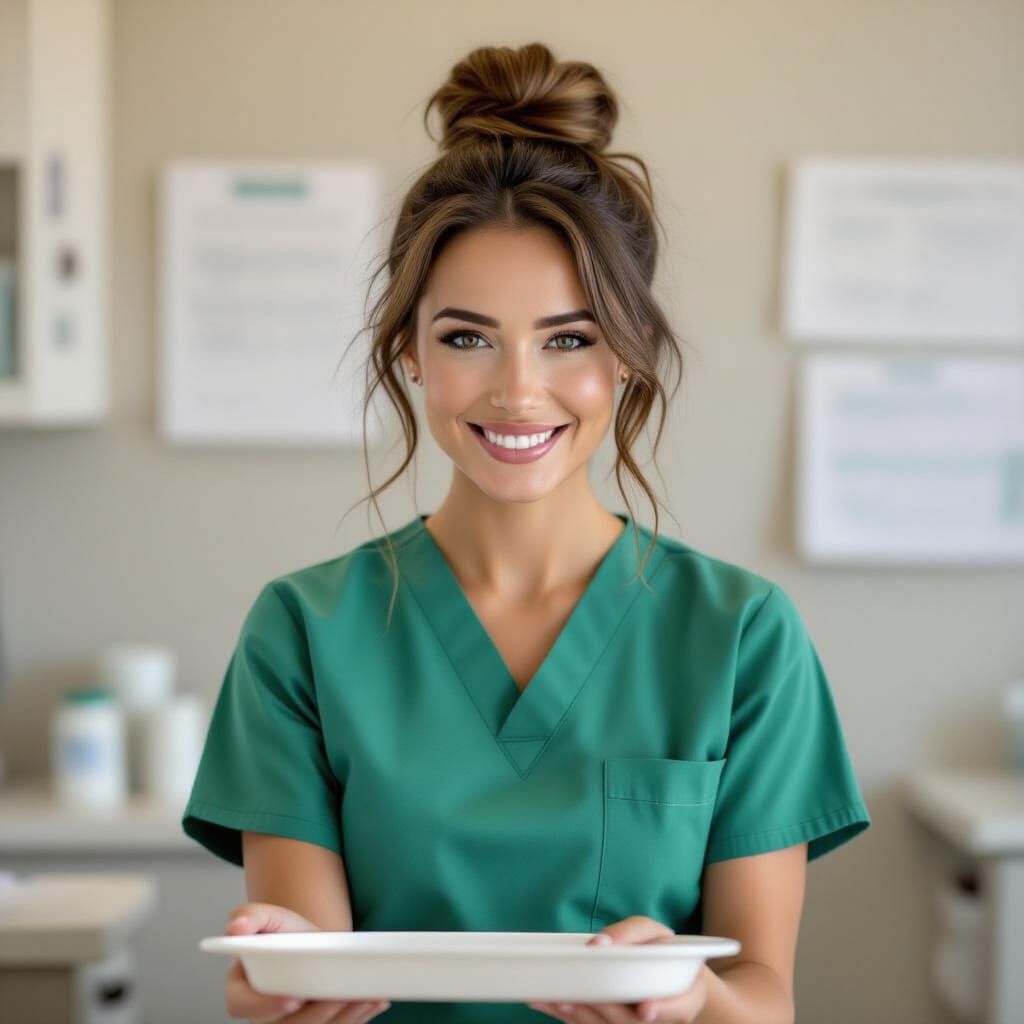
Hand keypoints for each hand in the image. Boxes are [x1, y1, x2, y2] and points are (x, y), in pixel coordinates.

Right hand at [223, 902, 390, 1022]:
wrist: (312, 945)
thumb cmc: (285, 933)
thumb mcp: (269, 916)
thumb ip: (251, 916)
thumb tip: (236, 926)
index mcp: (241, 991)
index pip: (243, 1005)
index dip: (266, 1005)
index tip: (294, 997)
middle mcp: (262, 1017)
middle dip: (318, 1015)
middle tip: (343, 995)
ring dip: (344, 1020)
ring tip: (368, 997)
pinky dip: (357, 1019)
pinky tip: (375, 1001)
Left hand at [527, 916, 709, 1022]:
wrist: (673, 980)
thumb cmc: (662, 951)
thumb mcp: (655, 932)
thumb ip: (632, 934)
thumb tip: (599, 944)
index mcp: (680, 997)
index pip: (673, 1009)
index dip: (658, 1010)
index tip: (645, 1009)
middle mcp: (655, 1017)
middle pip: (628, 1020)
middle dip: (598, 1011)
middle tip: (569, 998)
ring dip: (576, 1016)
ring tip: (547, 1000)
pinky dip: (567, 1015)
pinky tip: (544, 1004)